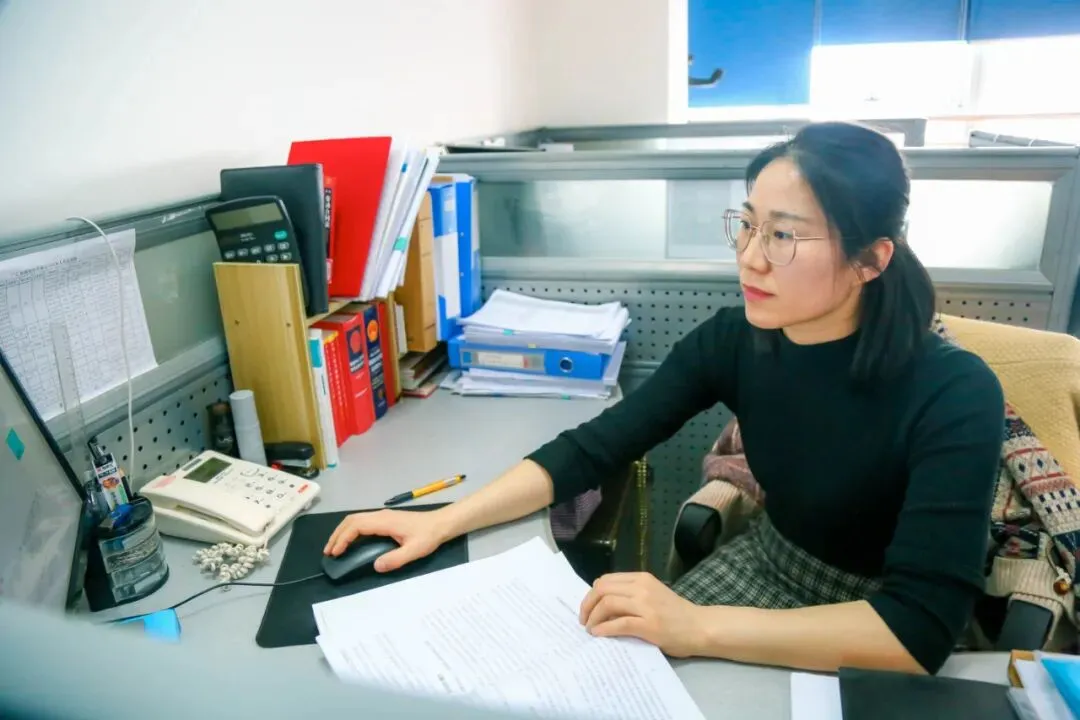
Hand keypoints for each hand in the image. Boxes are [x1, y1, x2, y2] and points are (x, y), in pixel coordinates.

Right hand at [323, 508, 451, 572]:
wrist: (440, 524)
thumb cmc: (428, 536)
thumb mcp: (414, 550)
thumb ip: (395, 559)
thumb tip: (375, 566)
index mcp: (384, 521)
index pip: (357, 526)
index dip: (343, 539)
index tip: (336, 552)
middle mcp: (380, 515)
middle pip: (352, 520)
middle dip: (337, 534)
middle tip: (328, 552)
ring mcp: (382, 516)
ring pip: (356, 519)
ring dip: (342, 531)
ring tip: (334, 547)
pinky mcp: (385, 519)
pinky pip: (362, 521)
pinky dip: (351, 530)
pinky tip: (350, 541)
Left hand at [579, 572, 705, 657]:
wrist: (700, 627)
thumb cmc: (676, 614)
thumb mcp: (652, 595)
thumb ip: (630, 595)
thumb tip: (602, 603)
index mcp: (641, 578)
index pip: (605, 580)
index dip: (591, 594)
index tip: (587, 608)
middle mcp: (642, 587)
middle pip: (602, 589)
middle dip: (587, 605)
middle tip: (584, 620)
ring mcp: (646, 605)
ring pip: (608, 603)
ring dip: (593, 617)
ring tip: (590, 629)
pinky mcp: (649, 625)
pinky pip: (619, 623)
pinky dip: (604, 628)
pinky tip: (599, 634)